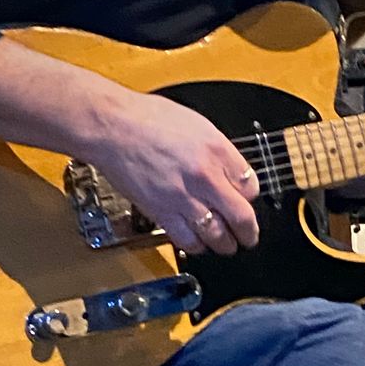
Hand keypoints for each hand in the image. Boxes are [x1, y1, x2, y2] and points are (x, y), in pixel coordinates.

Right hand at [83, 91, 261, 255]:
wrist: (113, 127)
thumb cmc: (148, 119)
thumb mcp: (197, 125)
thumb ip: (219, 152)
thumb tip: (233, 172)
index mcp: (217, 150)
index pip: (251, 187)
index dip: (250, 198)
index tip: (245, 201)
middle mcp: (204, 175)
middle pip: (241, 216)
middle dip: (248, 232)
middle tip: (249, 237)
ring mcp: (183, 197)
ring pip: (217, 235)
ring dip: (225, 244)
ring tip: (226, 245)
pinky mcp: (161, 212)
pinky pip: (188, 240)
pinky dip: (197, 245)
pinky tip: (199, 242)